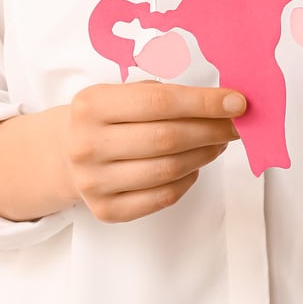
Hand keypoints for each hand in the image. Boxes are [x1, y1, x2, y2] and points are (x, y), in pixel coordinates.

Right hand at [59, 82, 244, 222]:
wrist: (66, 153)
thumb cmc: (106, 118)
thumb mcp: (120, 93)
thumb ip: (164, 94)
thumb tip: (222, 103)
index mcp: (90, 105)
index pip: (158, 102)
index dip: (203, 102)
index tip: (237, 102)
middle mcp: (86, 144)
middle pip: (167, 138)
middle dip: (211, 130)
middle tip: (235, 125)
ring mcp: (93, 182)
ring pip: (168, 170)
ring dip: (204, 154)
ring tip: (217, 142)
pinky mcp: (105, 210)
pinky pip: (162, 197)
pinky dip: (187, 180)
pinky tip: (192, 165)